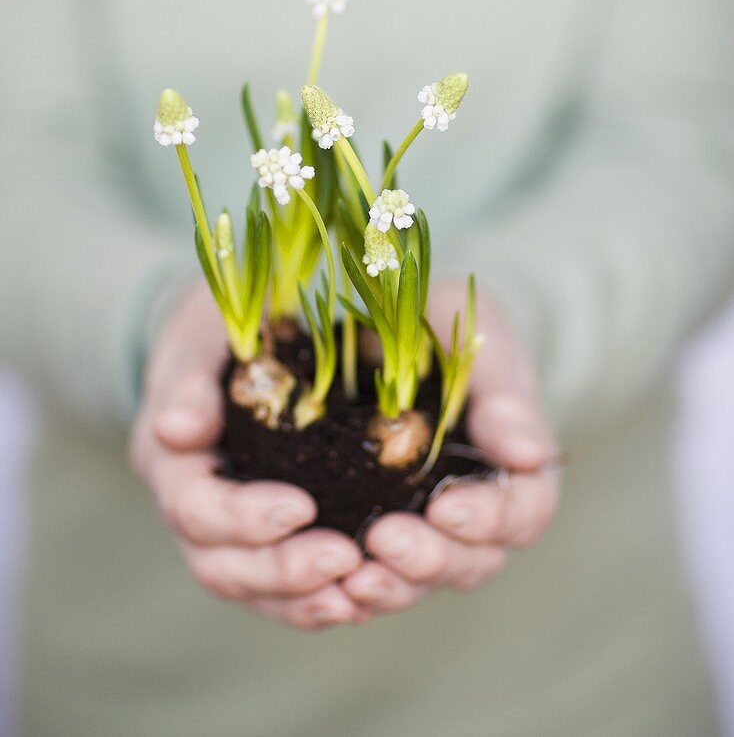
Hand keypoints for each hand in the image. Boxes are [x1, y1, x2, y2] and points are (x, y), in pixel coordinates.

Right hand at [129, 279, 364, 629]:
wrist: (224, 345)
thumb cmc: (217, 332)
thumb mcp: (200, 338)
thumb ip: (189, 382)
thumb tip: (176, 427)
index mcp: (170, 459)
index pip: (195, 507)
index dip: (244, 517)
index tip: (303, 506)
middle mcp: (191, 509)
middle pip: (221, 565)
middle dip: (281, 570)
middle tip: (345, 558)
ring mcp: (223, 533)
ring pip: (251, 588)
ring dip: (303, 597)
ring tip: (360, 590)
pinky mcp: (262, 540)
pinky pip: (281, 588)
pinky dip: (315, 599)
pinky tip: (361, 597)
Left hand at [343, 284, 558, 614]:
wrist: (389, 328)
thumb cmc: (446, 327)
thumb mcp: (479, 338)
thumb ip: (505, 393)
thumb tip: (531, 454)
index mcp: (517, 468)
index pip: (523, 512)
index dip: (490, 518)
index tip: (447, 507)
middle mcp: (478, 513)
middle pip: (471, 560)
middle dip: (431, 558)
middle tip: (385, 538)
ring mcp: (427, 530)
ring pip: (422, 581)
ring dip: (391, 584)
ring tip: (351, 575)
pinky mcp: (376, 532)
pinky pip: (372, 576)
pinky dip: (351, 587)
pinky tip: (324, 582)